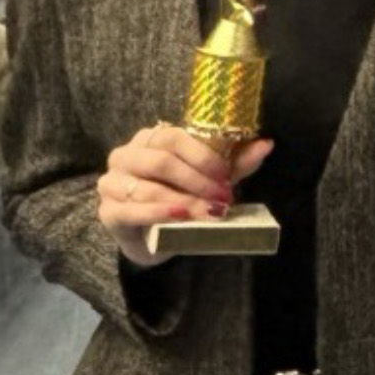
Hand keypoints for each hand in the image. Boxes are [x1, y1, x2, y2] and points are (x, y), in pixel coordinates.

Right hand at [96, 127, 271, 266]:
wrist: (154, 237)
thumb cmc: (182, 198)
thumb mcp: (211, 179)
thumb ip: (235, 162)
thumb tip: (267, 144)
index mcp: (149, 140)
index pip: (174, 137)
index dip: (203, 156)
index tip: (226, 176)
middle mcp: (125, 156)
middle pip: (161, 161)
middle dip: (197, 181)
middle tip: (223, 198)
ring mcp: (111, 183)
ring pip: (148, 187)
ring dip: (184, 201)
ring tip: (210, 213)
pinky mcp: (108, 212)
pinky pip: (130, 210)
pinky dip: (158, 213)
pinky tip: (180, 217)